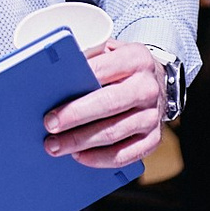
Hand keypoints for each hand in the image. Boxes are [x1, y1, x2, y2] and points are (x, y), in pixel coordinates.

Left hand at [41, 38, 166, 168]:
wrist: (158, 83)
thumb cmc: (125, 68)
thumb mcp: (110, 52)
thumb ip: (89, 59)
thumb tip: (57, 78)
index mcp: (136, 59)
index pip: (101, 71)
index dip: (75, 87)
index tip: (54, 102)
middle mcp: (148, 88)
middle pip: (108, 104)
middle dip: (75, 117)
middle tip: (50, 126)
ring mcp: (153, 116)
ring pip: (113, 133)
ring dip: (81, 142)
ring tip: (57, 145)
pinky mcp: (154, 139)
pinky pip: (125, 155)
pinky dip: (100, 158)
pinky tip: (80, 156)